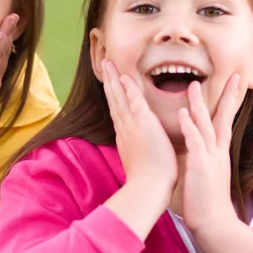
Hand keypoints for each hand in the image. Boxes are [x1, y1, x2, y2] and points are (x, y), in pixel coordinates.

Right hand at [102, 60, 176, 206]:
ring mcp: (132, 126)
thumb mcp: (139, 162)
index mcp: (126, 137)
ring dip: (113, 80)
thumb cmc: (149, 181)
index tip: (111, 83)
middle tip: (104, 65)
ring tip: (107, 64)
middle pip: (114, 100)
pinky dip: (129, 89)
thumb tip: (136, 150)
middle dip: (109, 82)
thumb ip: (137, 152)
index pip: (118, 111)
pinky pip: (134, 102)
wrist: (149, 188)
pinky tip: (124, 76)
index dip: (114, 96)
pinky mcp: (143, 125)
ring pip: (119, 98)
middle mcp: (125, 129)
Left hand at [178, 74, 240, 235]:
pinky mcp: (200, 166)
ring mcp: (210, 158)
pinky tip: (183, 113)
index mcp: (218, 154)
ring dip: (199, 105)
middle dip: (228, 96)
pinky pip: (195, 142)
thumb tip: (199, 154)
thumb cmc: (207, 203)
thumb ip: (205, 161)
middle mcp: (217, 152)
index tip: (232, 87)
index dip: (228, 104)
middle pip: (223, 118)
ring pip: (206, 125)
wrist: (214, 224)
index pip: (224, 123)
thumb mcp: (207, 176)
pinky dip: (190, 126)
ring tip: (193, 85)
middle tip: (233, 76)